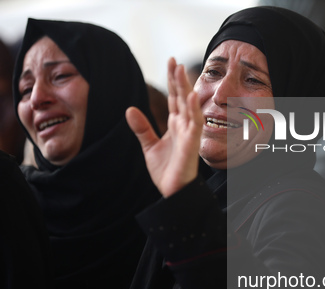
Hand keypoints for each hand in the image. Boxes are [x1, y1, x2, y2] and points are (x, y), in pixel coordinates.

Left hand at [126, 58, 203, 197]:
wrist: (172, 192)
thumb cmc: (166, 171)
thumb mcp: (149, 146)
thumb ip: (142, 128)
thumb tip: (130, 109)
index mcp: (175, 125)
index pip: (174, 98)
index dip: (172, 81)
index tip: (171, 62)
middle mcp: (184, 126)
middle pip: (182, 98)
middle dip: (178, 79)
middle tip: (174, 60)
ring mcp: (189, 134)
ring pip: (189, 106)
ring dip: (186, 88)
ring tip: (181, 70)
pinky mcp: (192, 144)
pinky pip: (195, 124)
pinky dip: (194, 109)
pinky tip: (191, 96)